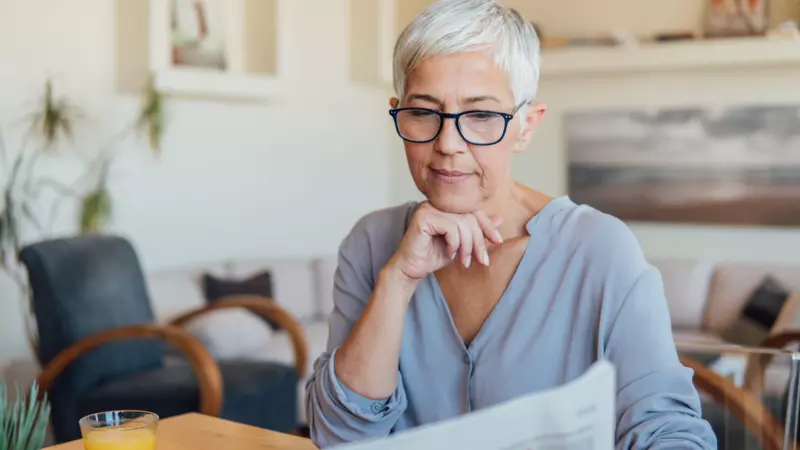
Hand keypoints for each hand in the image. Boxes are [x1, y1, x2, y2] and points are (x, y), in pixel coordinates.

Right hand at [388, 202, 503, 280]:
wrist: (412, 269)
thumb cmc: (433, 256)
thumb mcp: (462, 244)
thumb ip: (477, 231)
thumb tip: (499, 218)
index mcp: (445, 206)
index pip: (473, 210)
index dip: (487, 225)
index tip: (498, 241)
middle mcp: (436, 203)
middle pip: (470, 216)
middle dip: (478, 241)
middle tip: (481, 260)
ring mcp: (428, 207)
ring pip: (462, 223)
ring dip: (467, 246)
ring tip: (463, 261)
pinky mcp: (423, 216)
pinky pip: (450, 227)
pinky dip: (454, 243)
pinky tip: (449, 254)